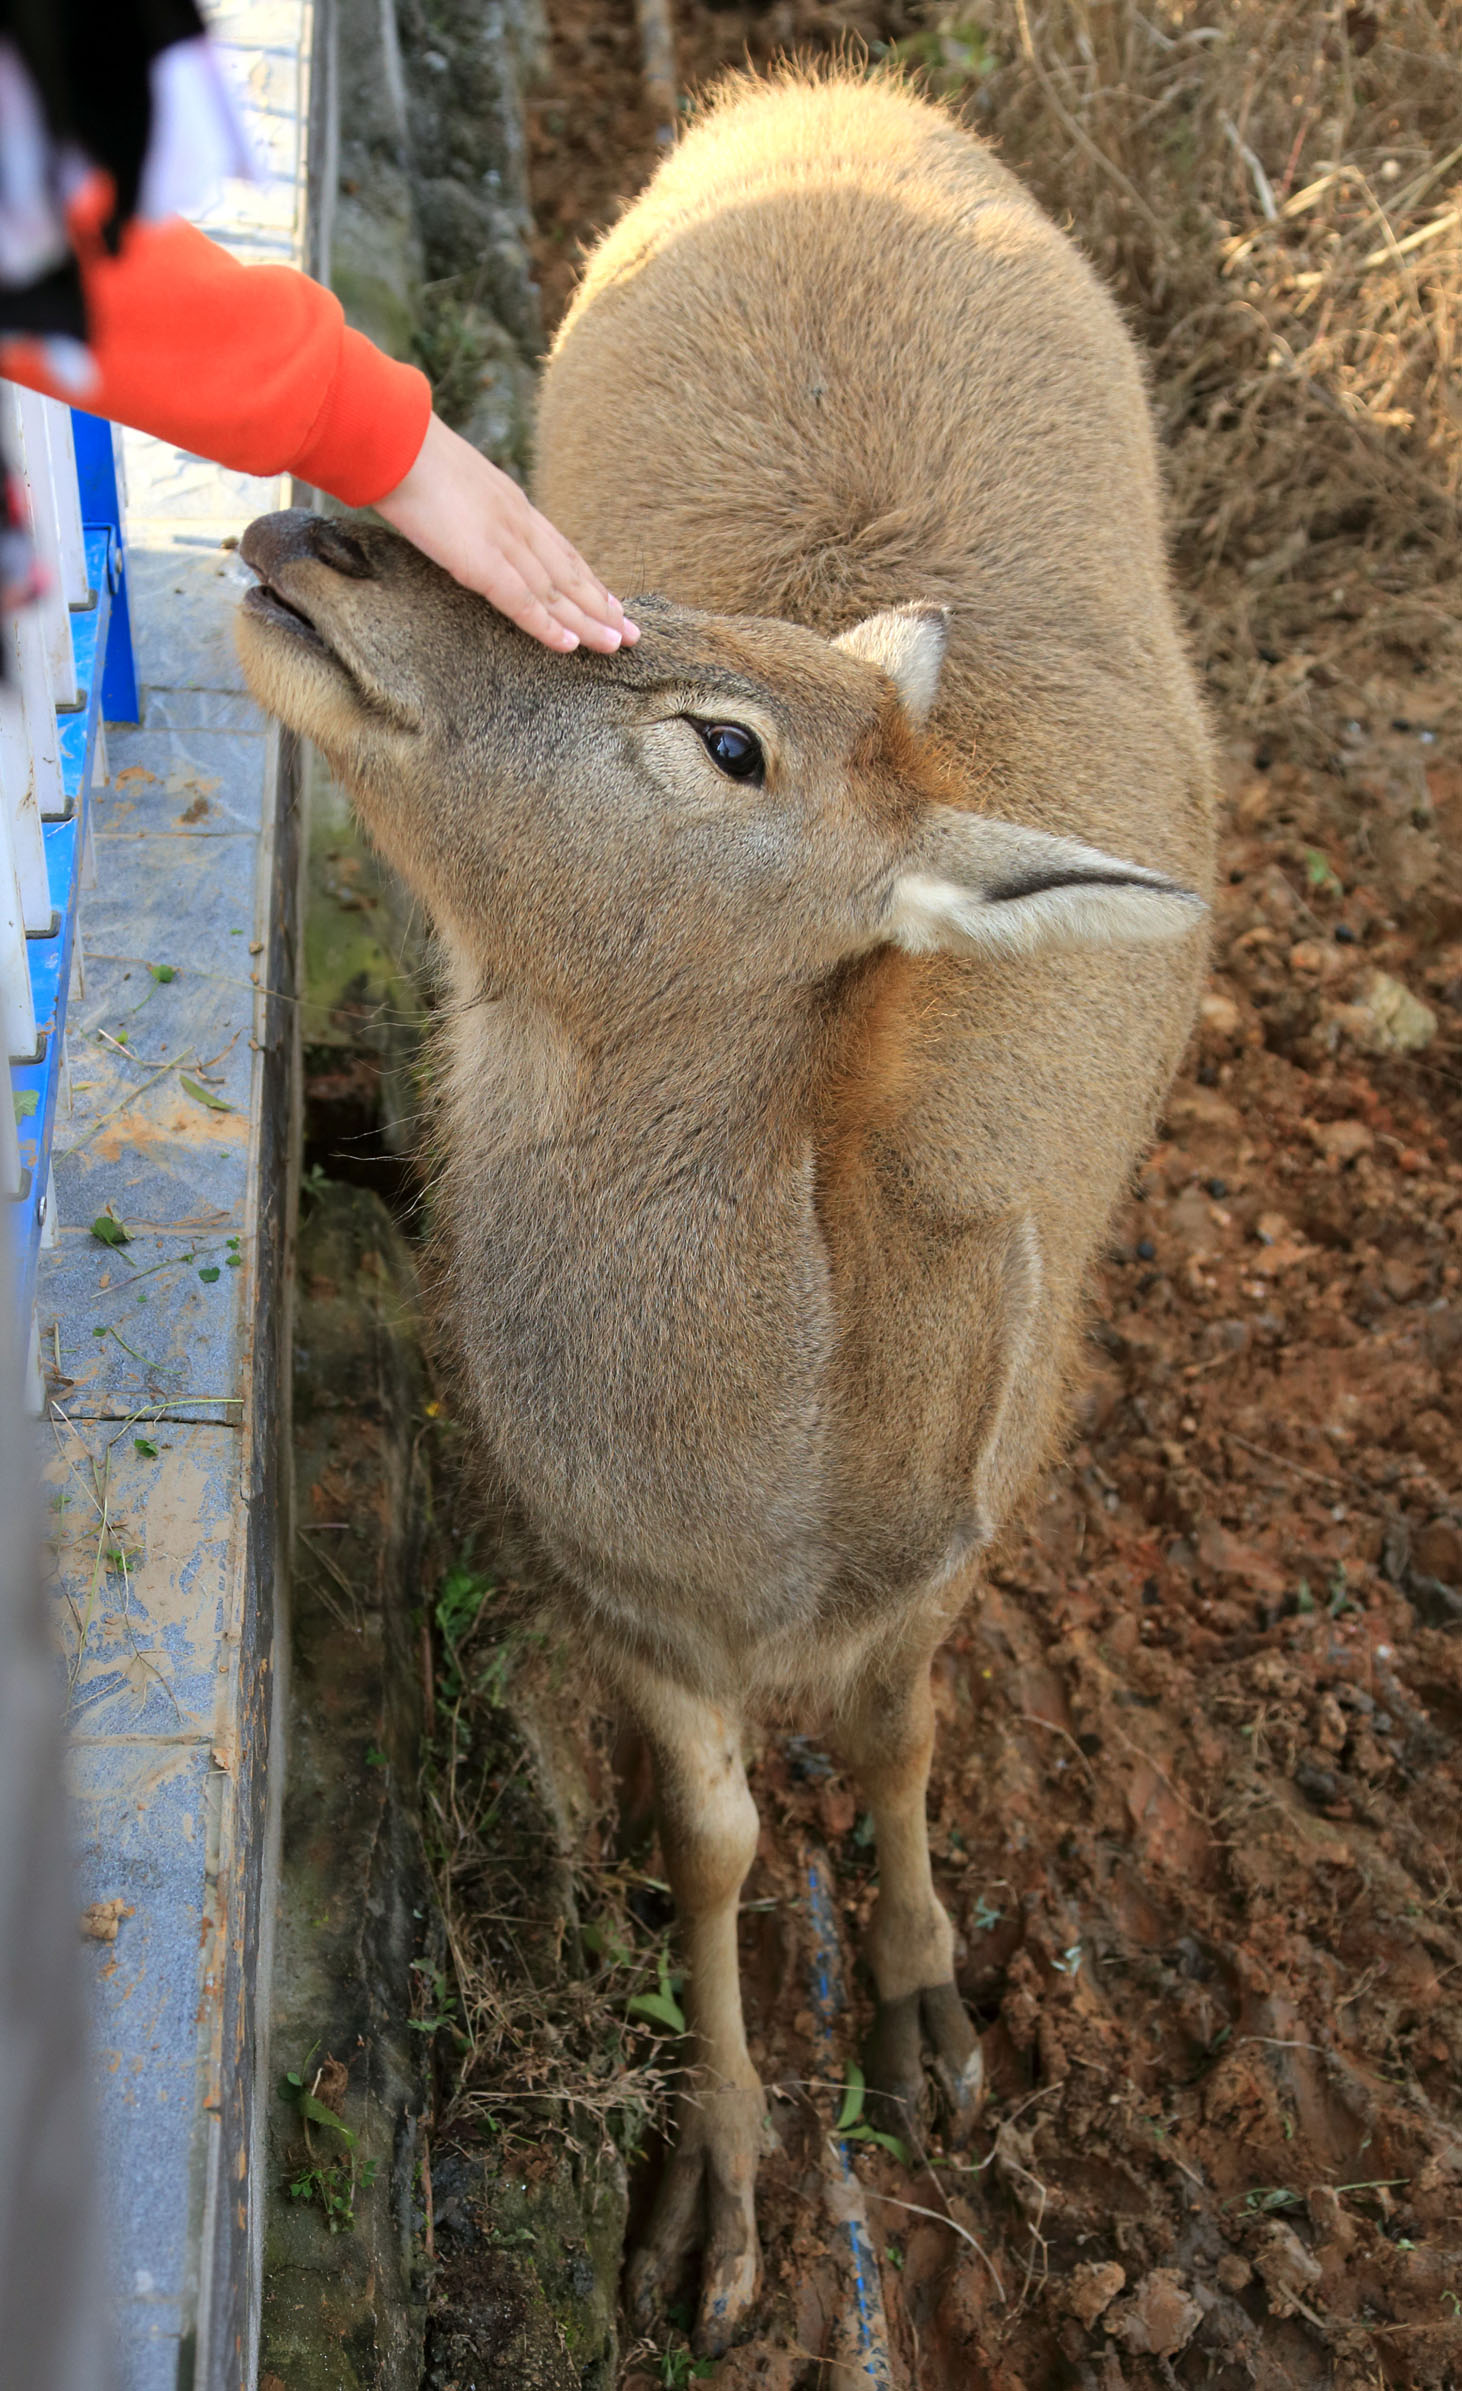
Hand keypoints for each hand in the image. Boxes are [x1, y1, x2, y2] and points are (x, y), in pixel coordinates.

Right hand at [375, 411, 637, 653]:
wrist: (392, 438)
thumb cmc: (406, 453)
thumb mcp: (449, 478)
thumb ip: (466, 502)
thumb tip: (458, 516)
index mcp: (511, 502)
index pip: (559, 549)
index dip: (587, 579)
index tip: (611, 601)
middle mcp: (517, 522)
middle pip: (570, 571)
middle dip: (603, 605)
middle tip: (632, 633)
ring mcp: (503, 540)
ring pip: (557, 590)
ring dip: (589, 620)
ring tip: (617, 644)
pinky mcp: (481, 561)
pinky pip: (523, 601)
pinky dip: (548, 626)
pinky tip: (571, 645)